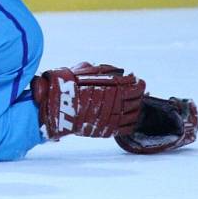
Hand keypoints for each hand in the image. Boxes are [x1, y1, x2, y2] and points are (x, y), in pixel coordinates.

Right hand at [31, 62, 145, 139]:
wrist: (58, 104)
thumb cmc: (70, 84)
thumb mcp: (87, 70)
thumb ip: (104, 70)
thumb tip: (118, 71)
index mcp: (114, 86)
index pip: (136, 86)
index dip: (139, 84)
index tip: (138, 81)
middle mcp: (117, 101)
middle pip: (137, 100)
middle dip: (139, 95)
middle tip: (139, 93)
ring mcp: (113, 116)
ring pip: (134, 114)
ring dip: (137, 109)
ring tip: (135, 105)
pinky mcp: (108, 129)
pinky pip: (127, 127)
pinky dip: (130, 123)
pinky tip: (129, 119)